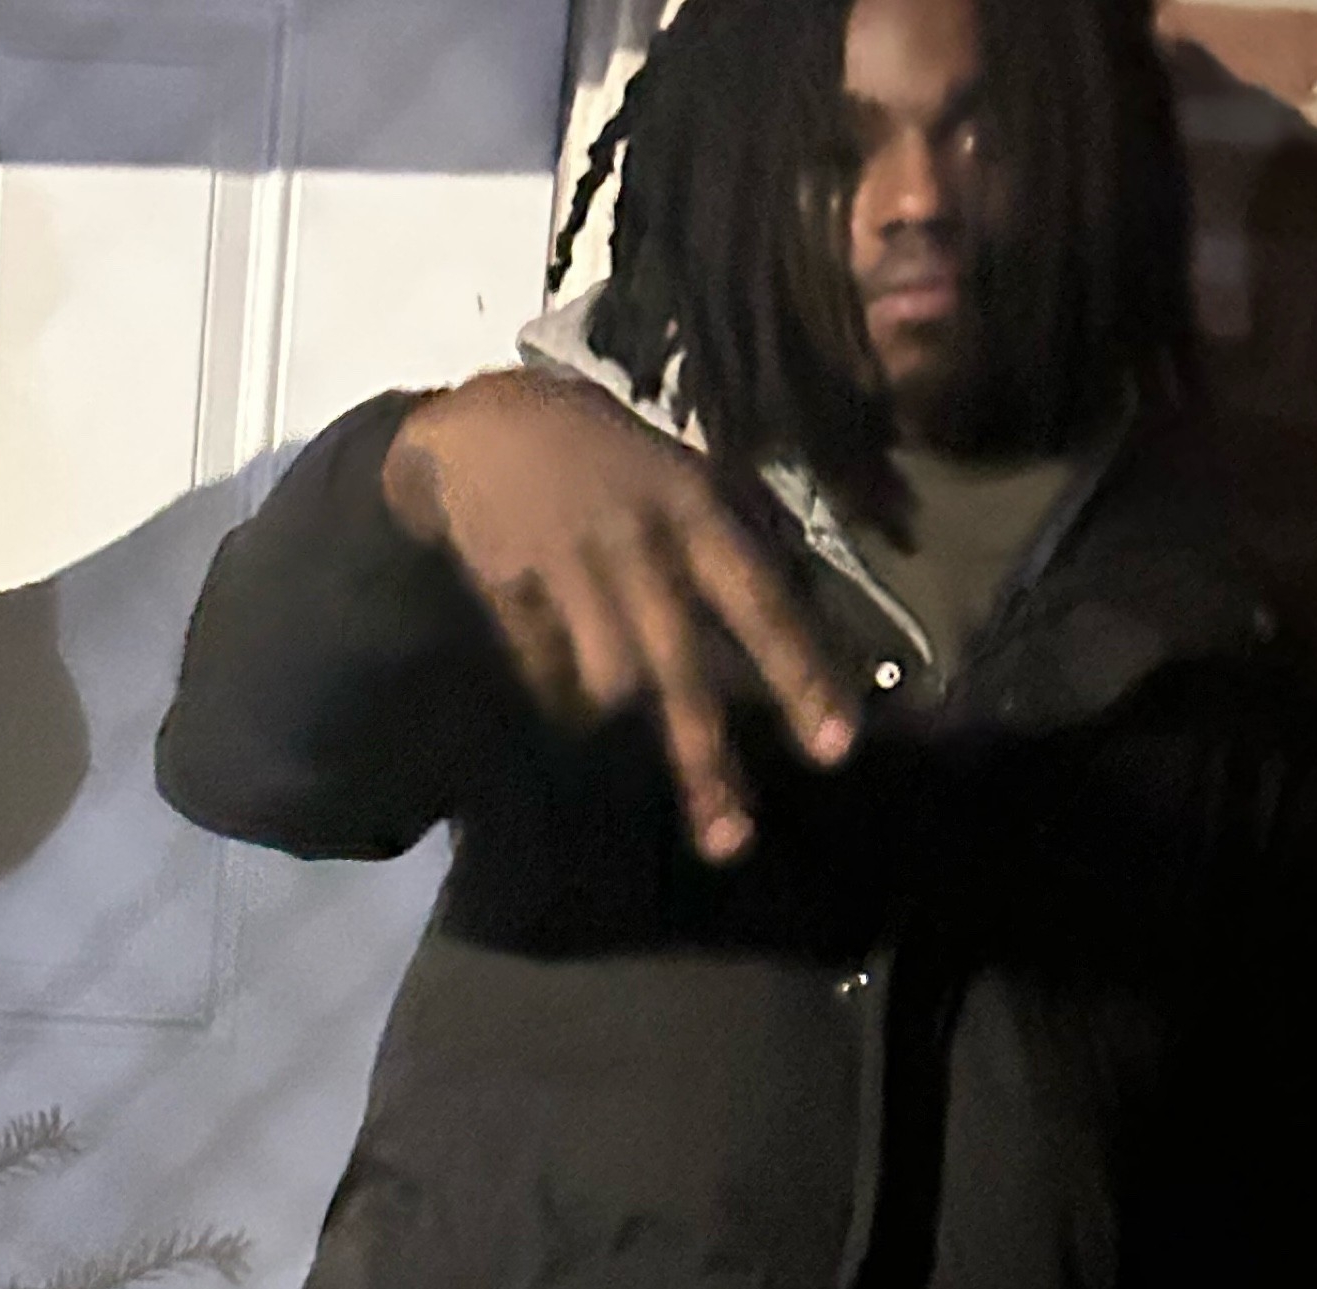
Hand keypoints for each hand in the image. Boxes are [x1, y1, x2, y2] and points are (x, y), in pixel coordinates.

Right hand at [381, 368, 857, 861]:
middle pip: (680, 669)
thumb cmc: (605, 458)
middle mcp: (637, 541)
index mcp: (694, 511)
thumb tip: (782, 653)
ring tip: (606, 717)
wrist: (482, 420)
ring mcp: (567, 562)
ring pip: (607, 680)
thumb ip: (725, 554)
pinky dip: (557, 689)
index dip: (800, 677)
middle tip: (730, 841)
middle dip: (705, 761)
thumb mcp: (679, 481)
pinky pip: (543, 669)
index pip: (761, 604)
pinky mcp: (505, 582)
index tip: (834, 750)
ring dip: (613, 711)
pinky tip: (558, 678)